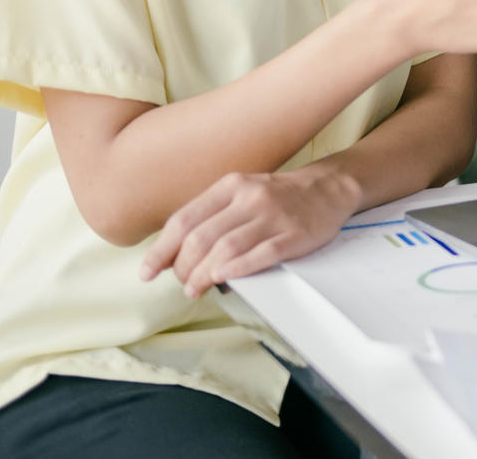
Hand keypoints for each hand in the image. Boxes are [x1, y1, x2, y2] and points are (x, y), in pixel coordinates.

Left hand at [138, 165, 357, 297]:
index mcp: (230, 186)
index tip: (147, 272)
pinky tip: (222, 279)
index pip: (184, 220)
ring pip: (226, 248)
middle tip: (181, 283)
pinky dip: (237, 268)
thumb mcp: (240, 193)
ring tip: (194, 289)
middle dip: (182, 267)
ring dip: (202, 275)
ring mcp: (273, 215)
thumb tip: (173, 253)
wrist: (328, 188)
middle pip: (201, 237)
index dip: (161, 249)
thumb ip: (210, 216)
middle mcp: (249, 198)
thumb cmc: (277, 198)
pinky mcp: (294, 234)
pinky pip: (261, 254)